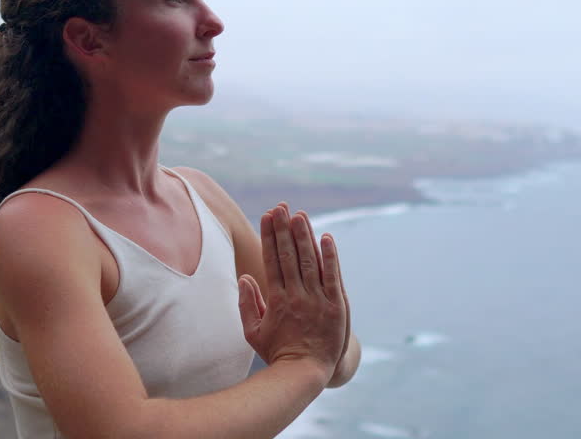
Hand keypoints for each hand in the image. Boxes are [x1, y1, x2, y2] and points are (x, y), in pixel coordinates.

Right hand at [237, 203, 347, 383]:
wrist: (306, 373)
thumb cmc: (277, 352)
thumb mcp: (253, 331)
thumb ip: (247, 304)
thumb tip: (244, 277)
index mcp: (276, 299)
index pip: (271, 260)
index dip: (269, 236)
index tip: (267, 216)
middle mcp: (296, 296)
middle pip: (289, 255)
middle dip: (284, 229)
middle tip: (280, 207)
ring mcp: (317, 300)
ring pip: (310, 261)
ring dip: (304, 236)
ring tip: (300, 214)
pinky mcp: (336, 306)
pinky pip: (332, 277)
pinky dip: (330, 257)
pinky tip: (326, 238)